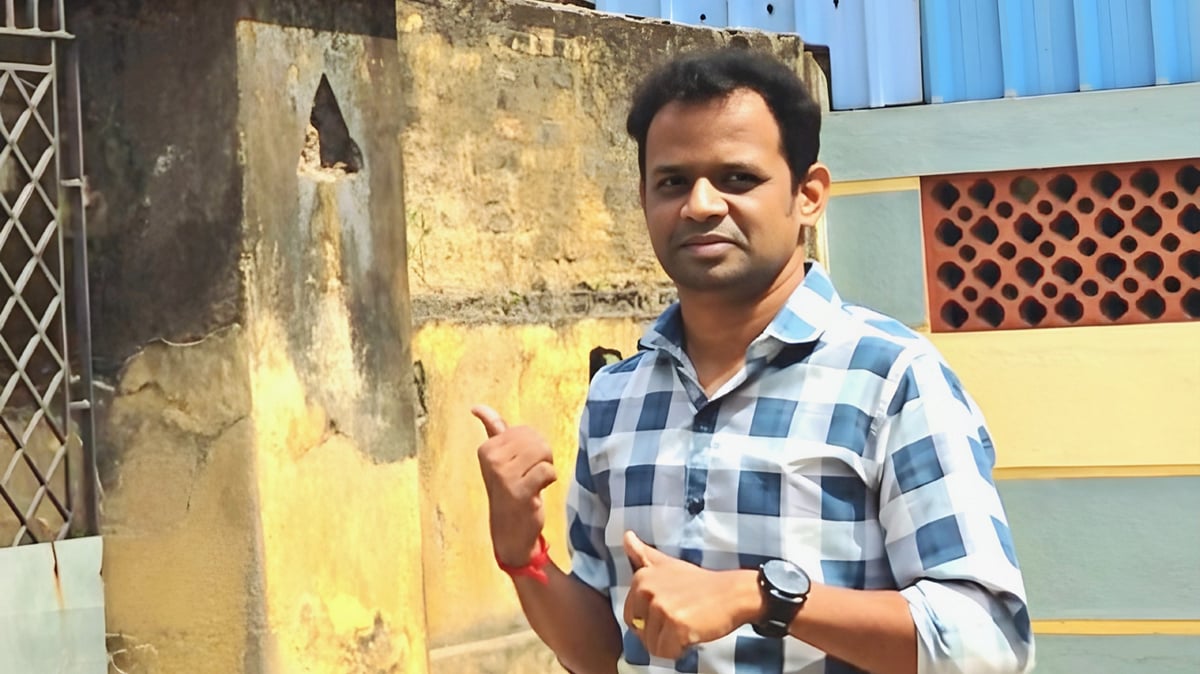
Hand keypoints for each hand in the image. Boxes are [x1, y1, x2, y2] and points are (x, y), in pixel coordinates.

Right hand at [472, 405, 557, 566]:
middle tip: (530, 476)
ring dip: (546, 469)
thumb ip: (492, 430)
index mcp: (487, 448)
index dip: (532, 447)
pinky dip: (549, 481)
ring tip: (534, 482)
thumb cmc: (508, 490)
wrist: (509, 531)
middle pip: (536, 440)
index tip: (520, 466)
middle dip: (542, 457)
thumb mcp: (497, 459)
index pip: (525, 431)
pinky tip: (537, 492)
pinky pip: (547, 471)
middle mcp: (492, 459)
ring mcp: (504, 476)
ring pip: (543, 453)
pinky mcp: (518, 491)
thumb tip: (477, 407)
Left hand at [622, 531, 762, 659]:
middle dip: (659, 633)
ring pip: (652, 645)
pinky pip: (666, 652)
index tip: (671, 608)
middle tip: (680, 617)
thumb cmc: (700, 583)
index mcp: (641, 578)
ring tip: (687, 624)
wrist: (731, 593)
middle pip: (640, 632)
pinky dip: (679, 650)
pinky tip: (692, 633)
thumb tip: (626, 536)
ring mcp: (661, 608)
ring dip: (670, 642)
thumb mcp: (668, 564)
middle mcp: (647, 591)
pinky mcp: (676, 625)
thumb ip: (644, 554)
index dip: (651, 620)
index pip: (631, 617)